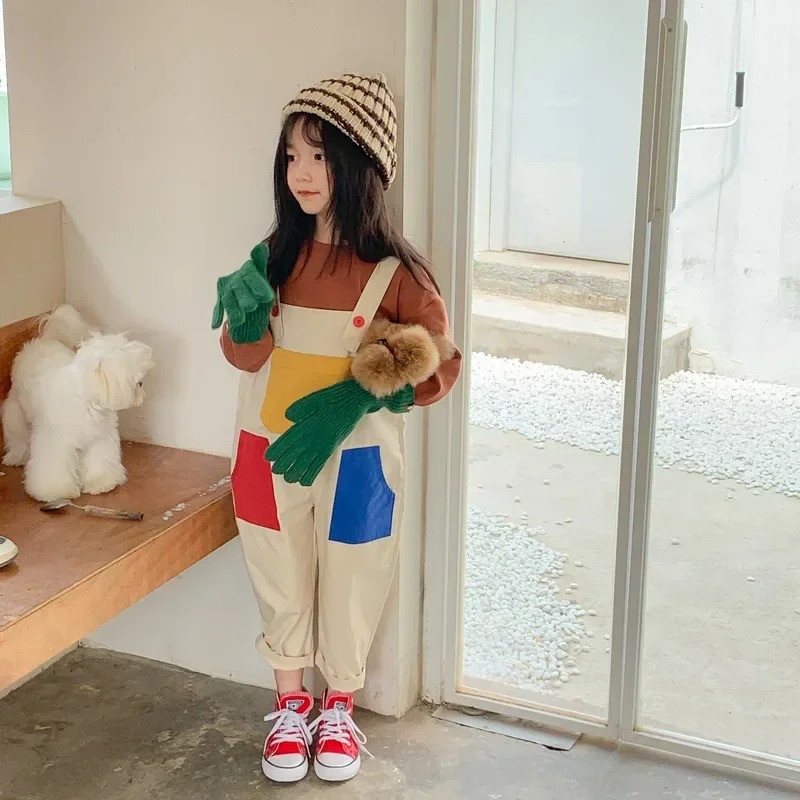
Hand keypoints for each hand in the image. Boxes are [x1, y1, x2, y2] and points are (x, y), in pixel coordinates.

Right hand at [212, 242, 274, 343]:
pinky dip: (217, 315)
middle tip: (252, 307)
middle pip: (238, 288)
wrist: (251, 291)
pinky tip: (216, 325)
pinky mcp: (222, 299)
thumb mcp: (263, 271)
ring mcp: (227, 289)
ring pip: (228, 299)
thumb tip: (262, 247)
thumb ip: (261, 260)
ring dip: (233, 310)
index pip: (251, 275)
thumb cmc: (258, 283)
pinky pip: (219, 307)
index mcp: (247, 270)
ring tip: (238, 320)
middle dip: (244, 297)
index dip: (258, 286)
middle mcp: (235, 279)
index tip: (268, 297)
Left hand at [265, 379, 412, 485]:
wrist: (356, 400)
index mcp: (307, 423)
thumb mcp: (315, 398)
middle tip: (275, 471)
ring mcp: (323, 443)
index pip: (288, 439)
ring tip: (288, 478)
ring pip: (306, 461)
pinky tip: (306, 481)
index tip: (268, 457)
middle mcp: (313, 436)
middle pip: (295, 453)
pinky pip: (320, 463)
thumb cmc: (334, 396)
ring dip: (296, 471)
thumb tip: (288, 418)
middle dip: (284, 463)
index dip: (277, 450)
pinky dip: (312, 473)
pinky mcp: (332, 446)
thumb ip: (300, 408)